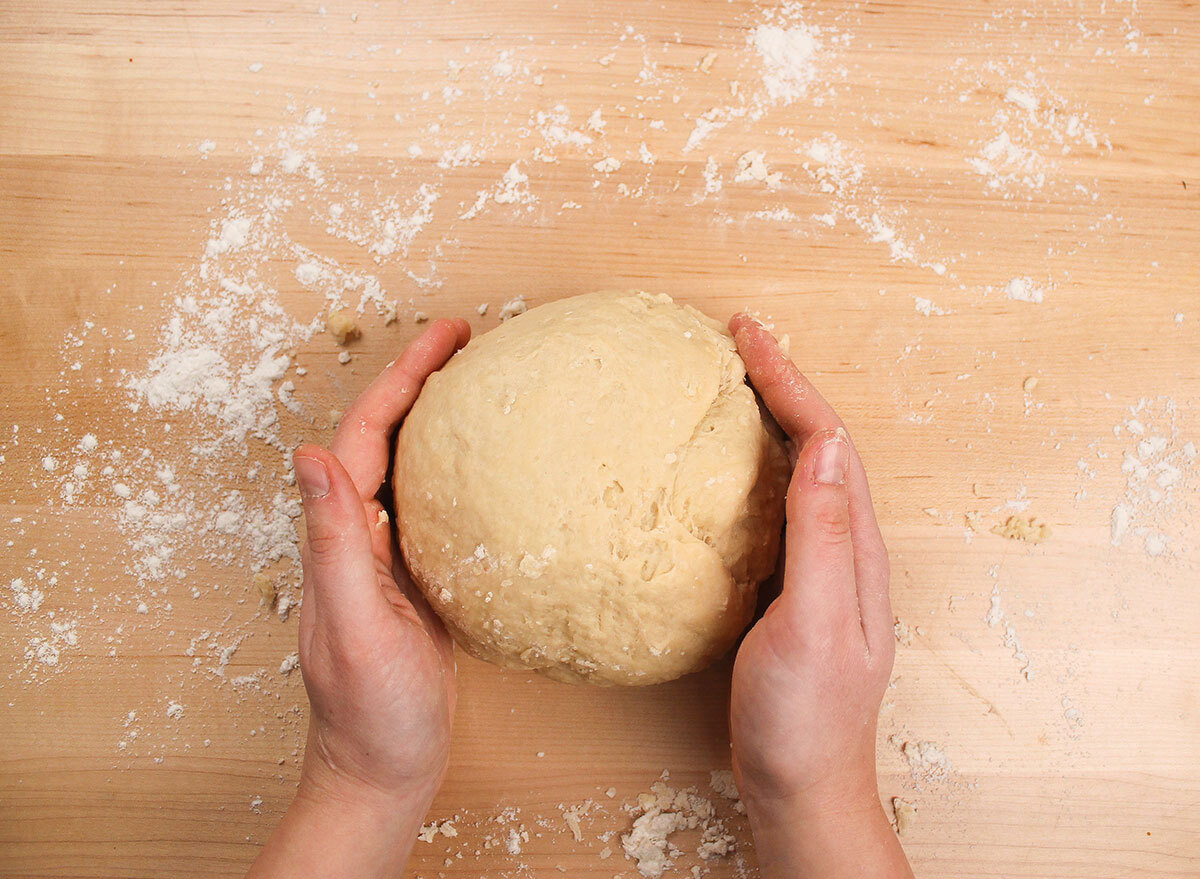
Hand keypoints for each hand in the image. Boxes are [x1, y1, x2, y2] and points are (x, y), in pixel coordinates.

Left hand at [249, 318, 470, 878]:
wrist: (383, 769)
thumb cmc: (369, 711)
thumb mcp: (353, 624)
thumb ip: (331, 541)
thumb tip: (306, 454)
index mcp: (340, 537)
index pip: (364, 435)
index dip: (402, 379)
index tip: (447, 336)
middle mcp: (357, 537)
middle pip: (384, 437)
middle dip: (419, 381)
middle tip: (469, 340)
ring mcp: (386, 557)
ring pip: (408, 466)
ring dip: (435, 418)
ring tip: (477, 383)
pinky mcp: (415, 580)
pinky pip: (432, 505)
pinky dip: (457, 470)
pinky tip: (489, 468)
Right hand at [727, 315, 911, 878]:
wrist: (803, 789)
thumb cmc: (805, 719)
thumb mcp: (813, 625)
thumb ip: (821, 538)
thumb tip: (821, 446)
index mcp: (853, 548)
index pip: (825, 441)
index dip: (789, 381)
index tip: (748, 335)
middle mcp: (844, 550)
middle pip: (818, 445)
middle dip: (782, 385)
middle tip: (737, 342)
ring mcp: (818, 571)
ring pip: (799, 472)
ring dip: (770, 420)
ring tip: (733, 384)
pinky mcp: (789, 592)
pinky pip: (775, 508)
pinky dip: (752, 469)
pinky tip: (722, 471)